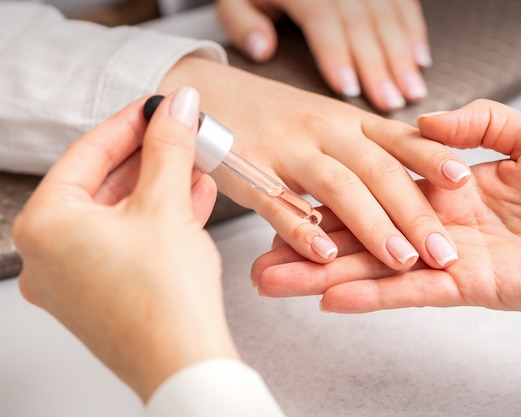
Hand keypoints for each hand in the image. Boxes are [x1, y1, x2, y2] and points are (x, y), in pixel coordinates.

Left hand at [13, 88, 238, 401]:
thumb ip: (170, 147)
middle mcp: (49, 255)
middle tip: (182, 133)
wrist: (186, 365)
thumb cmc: (164, 299)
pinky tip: (191, 196)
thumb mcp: (166, 205)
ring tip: (194, 162)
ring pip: (120, 213)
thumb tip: (178, 108)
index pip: (87, 154)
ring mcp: (75, 278)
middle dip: (150, 156)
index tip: (159, 107)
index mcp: (44, 226)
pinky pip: (129, 241)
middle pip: (104, 184)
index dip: (130, 123)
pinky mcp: (104, 293)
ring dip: (160, 185)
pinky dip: (158, 217)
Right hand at [159, 57, 470, 270]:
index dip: (431, 157)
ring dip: (372, 225)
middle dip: (414, 212)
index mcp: (347, 120)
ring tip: (401, 260)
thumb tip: (415, 171)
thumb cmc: (273, 115)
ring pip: (338, 187)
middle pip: (377, 169)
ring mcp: (286, 150)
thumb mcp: (326, 118)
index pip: (398, 137)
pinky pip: (279, 204)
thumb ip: (366, 143)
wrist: (206, 93)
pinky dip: (303, 230)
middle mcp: (323, 131)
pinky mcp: (249, 171)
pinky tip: (324, 256)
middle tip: (443, 250)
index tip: (463, 180)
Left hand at [216, 0, 430, 110]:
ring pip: (389, 15)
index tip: (349, 89)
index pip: (323, 19)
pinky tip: (421, 58)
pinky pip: (404, 3)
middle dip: (380, 66)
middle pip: (363, 22)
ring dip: (403, 55)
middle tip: (391, 103)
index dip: (338, 55)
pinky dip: (414, 31)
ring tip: (412, 91)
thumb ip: (242, 24)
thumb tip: (263, 51)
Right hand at [252, 99, 520, 323]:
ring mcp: (449, 257)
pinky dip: (368, 294)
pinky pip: (409, 292)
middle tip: (262, 256)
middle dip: (308, 246)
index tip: (292, 196)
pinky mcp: (468, 286)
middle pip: (360, 234)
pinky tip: (326, 295)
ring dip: (320, 276)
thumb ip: (478, 125)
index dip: (334, 197)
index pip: (377, 188)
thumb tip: (428, 122)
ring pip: (373, 268)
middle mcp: (439, 223)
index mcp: (452, 187)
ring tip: (270, 281)